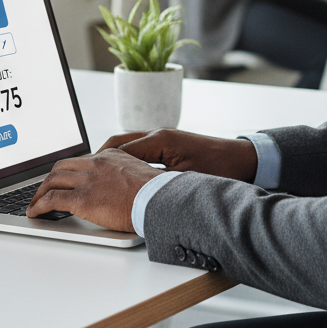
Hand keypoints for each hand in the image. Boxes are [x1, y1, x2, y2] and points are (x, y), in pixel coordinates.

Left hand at [26, 149, 160, 231]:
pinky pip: (52, 200)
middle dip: (49, 180)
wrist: (159, 201)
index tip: (64, 180)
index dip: (68, 172)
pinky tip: (35, 213)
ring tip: (35, 205)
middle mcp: (96, 164)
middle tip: (44, 191)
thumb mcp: (140, 176)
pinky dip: (39, 206)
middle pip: (62, 167)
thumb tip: (123, 190)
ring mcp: (87, 181)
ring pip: (52, 181)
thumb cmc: (156, 194)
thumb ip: (125, 178)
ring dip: (40, 193)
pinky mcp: (82, 199)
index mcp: (110, 157)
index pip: (81, 161)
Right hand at [99, 129, 257, 181]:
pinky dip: (125, 160)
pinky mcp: (170, 145)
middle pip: (116, 144)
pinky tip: (121, 176)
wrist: (245, 159)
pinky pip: (138, 150)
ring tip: (94, 177)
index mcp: (160, 140)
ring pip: (126, 146)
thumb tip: (135, 192)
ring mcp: (164, 138)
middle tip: (81, 176)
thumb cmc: (222, 168)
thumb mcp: (187, 180)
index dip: (99, 165)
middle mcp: (158, 135)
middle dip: (97, 160)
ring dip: (110, 159)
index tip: (84, 177)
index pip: (118, 150)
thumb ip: (159, 184)